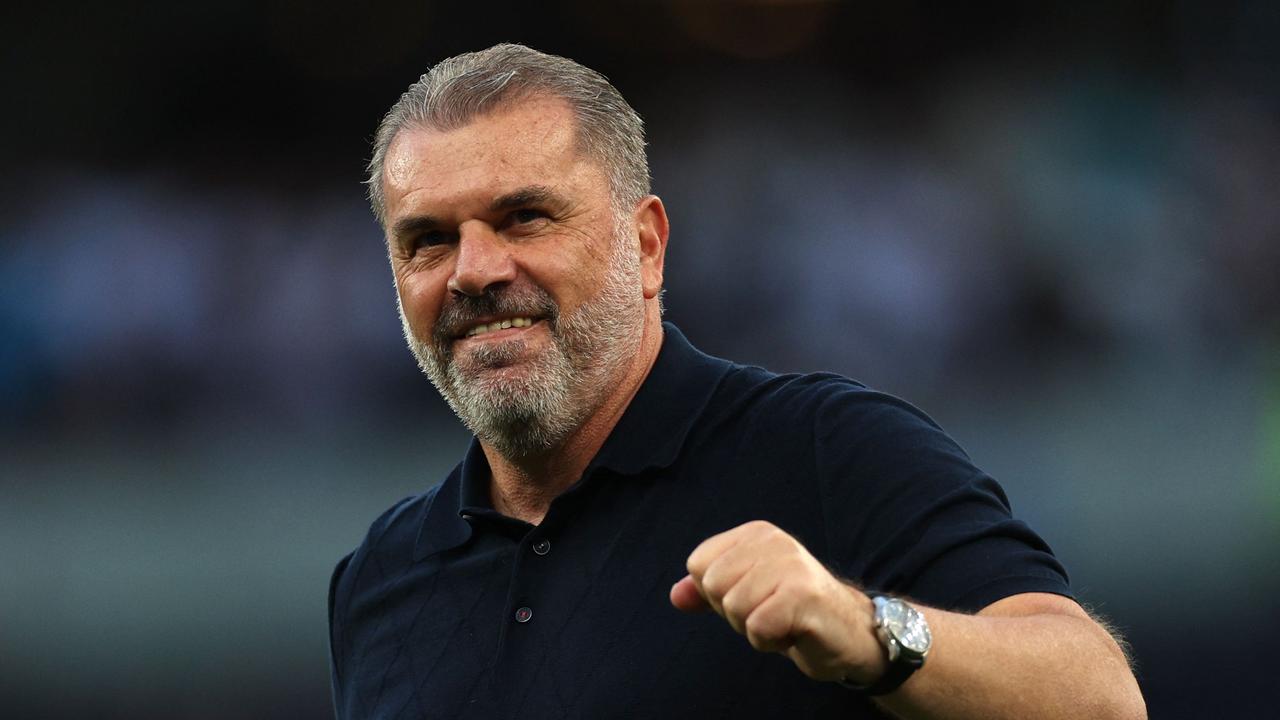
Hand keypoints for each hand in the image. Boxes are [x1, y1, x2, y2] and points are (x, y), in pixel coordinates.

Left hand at [670, 520, 887, 684]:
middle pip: (712, 586)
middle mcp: (773, 541)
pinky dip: (770, 642)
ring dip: (755, 629)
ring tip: (783, 621)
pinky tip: (793, 632)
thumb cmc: (793, 613)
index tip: (753, 598)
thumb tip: (676, 595)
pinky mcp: (803, 595)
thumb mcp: (746, 597)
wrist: (850, 633)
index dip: (717, 594)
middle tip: (770, 612)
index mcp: (755, 534)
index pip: (698, 565)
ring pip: (734, 608)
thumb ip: (708, 593)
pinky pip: (757, 628)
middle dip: (735, 613)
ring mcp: (790, 565)